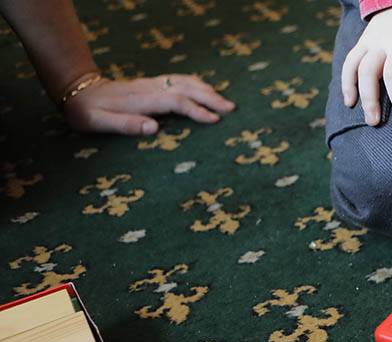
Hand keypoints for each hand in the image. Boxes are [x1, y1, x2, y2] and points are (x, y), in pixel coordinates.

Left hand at [63, 74, 234, 135]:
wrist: (77, 90)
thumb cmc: (87, 112)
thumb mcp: (98, 122)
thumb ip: (125, 124)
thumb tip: (154, 128)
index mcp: (140, 99)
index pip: (174, 101)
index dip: (196, 110)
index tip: (214, 120)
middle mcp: (149, 88)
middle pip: (185, 87)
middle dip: (210, 97)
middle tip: (231, 109)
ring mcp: (151, 84)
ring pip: (183, 81)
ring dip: (206, 89)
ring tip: (225, 101)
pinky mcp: (152, 84)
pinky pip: (178, 79)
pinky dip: (196, 84)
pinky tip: (206, 90)